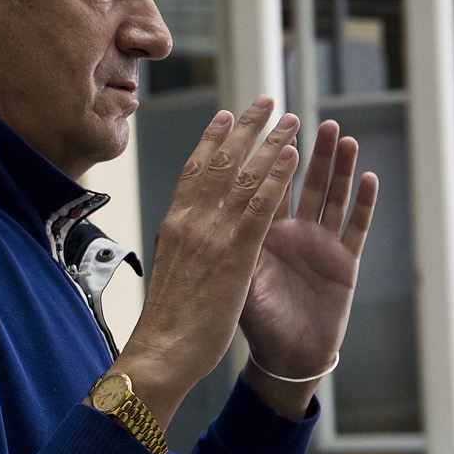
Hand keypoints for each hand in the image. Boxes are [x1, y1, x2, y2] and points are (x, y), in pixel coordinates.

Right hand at [112, 97, 301, 427]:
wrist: (161, 352)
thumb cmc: (165, 324)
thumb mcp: (169, 273)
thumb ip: (183, 249)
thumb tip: (188, 239)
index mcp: (173, 226)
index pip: (193, 172)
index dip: (211, 141)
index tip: (226, 117)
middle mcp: (189, 222)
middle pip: (219, 162)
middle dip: (244, 129)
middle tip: (264, 101)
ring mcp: (211, 235)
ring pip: (243, 176)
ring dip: (269, 143)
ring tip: (289, 118)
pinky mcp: (235, 253)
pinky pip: (261, 206)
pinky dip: (277, 176)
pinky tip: (293, 156)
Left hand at [241, 118, 378, 416]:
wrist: (283, 358)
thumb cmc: (252, 323)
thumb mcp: (233, 283)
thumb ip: (227, 250)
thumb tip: (208, 219)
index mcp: (257, 233)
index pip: (259, 185)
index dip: (259, 155)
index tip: (257, 123)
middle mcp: (289, 232)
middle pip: (298, 181)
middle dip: (302, 149)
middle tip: (304, 118)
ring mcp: (319, 244)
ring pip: (330, 196)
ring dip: (335, 166)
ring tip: (339, 134)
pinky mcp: (344, 262)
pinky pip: (356, 226)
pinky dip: (363, 202)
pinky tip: (367, 176)